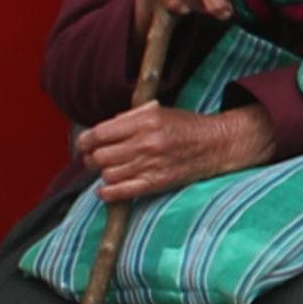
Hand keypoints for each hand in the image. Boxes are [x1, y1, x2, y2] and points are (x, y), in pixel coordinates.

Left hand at [76, 103, 270, 199]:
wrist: (216, 145)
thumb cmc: (185, 127)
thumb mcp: (159, 111)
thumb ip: (129, 117)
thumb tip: (101, 130)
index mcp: (146, 121)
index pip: (98, 134)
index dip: (85, 140)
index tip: (85, 143)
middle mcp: (146, 143)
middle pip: (99, 156)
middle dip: (92, 158)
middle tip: (97, 158)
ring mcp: (151, 164)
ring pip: (106, 174)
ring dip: (104, 173)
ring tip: (111, 169)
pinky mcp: (156, 183)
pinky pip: (118, 192)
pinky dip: (107, 192)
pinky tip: (109, 187)